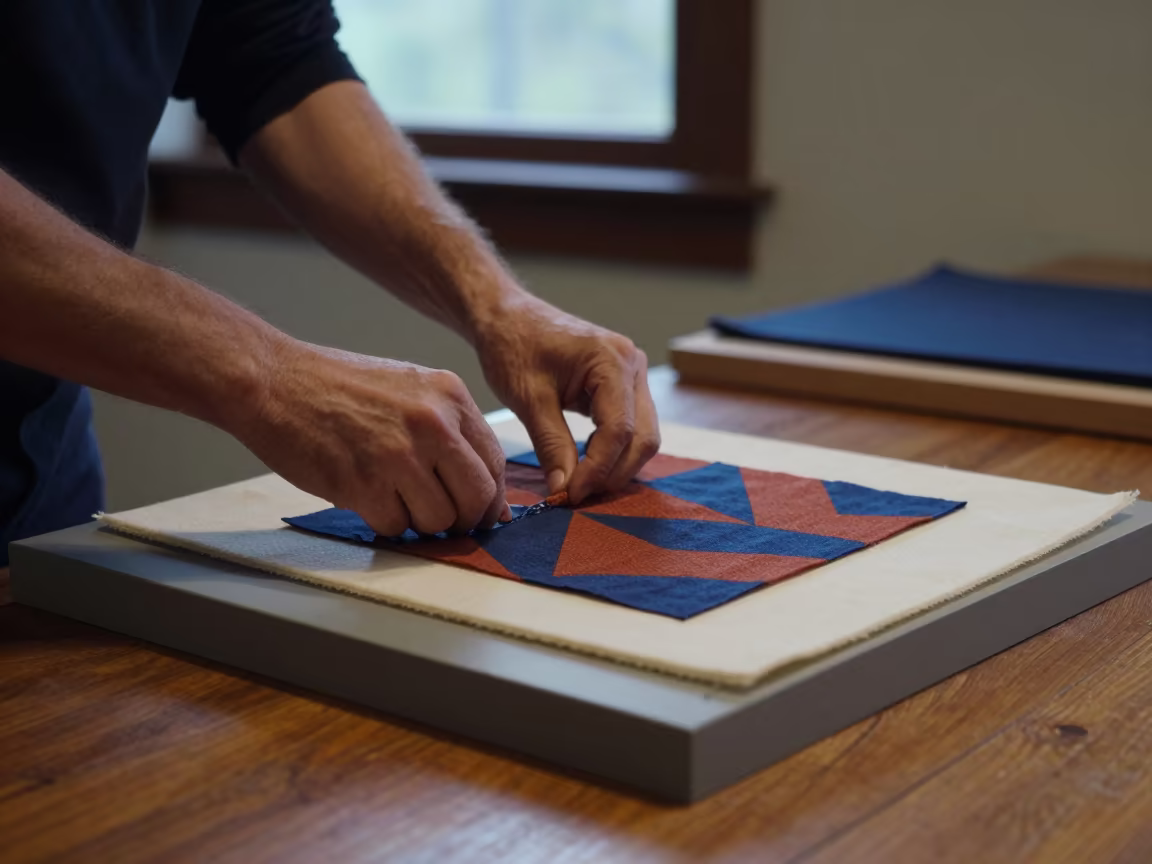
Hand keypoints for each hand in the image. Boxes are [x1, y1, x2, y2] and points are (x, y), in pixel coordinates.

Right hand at [234, 341, 507, 535]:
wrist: (274, 381)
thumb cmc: (339, 386)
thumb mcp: (410, 388)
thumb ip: (449, 430)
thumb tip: (484, 487)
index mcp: (450, 396)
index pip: (495, 463)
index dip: (491, 497)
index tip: (481, 512)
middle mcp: (432, 424)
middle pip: (477, 499)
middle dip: (465, 520)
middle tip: (446, 522)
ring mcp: (399, 455)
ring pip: (438, 521)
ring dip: (419, 522)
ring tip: (393, 497)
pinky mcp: (364, 485)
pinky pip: (395, 527)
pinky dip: (383, 521)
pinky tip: (365, 494)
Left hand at [474, 292, 659, 503]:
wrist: (506, 316)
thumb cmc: (512, 346)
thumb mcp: (528, 400)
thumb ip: (552, 447)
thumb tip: (565, 491)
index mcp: (612, 361)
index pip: (620, 431)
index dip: (598, 470)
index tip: (570, 496)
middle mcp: (633, 365)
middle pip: (644, 437)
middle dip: (614, 472)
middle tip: (577, 496)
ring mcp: (632, 374)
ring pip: (643, 435)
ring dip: (616, 465)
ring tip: (580, 484)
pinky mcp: (624, 384)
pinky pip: (631, 426)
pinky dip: (612, 450)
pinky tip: (584, 463)